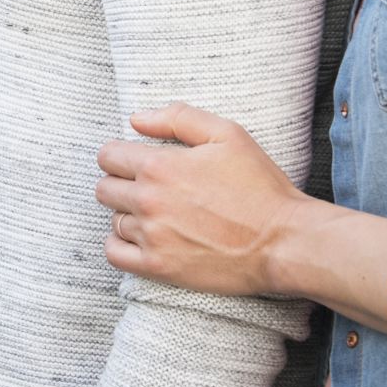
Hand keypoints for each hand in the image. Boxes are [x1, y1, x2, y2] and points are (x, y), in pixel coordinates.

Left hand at [94, 102, 304, 297]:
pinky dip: (121, 244)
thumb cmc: (260, 186)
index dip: (120, 155)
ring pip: (113, 220)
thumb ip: (177, 118)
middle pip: (104, 188)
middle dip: (122, 183)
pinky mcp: (158, 267)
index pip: (108, 156)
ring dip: (128, 214)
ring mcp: (151, 237)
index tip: (138, 161)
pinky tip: (142, 238)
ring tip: (158, 214)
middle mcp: (148, 201)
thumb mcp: (227, 134)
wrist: (282, 241)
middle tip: (150, 188)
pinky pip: (114, 254)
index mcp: (159, 166)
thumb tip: (136, 119)